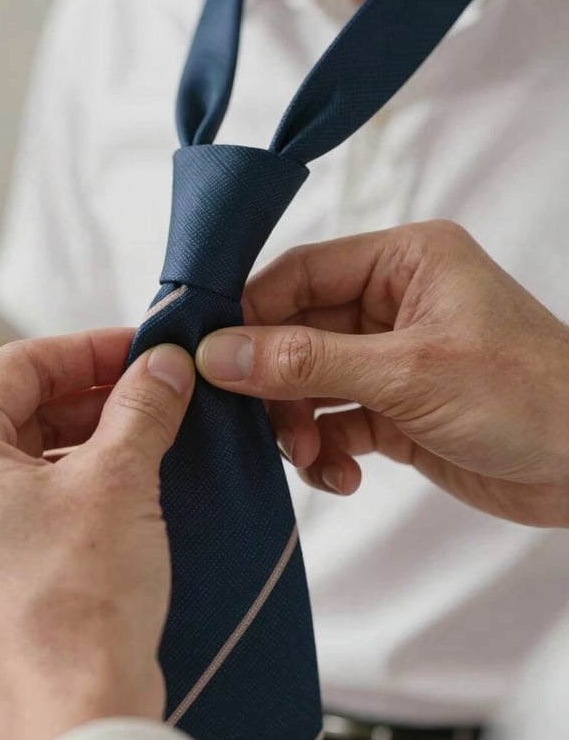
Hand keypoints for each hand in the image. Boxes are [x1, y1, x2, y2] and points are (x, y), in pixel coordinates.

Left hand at [0, 330, 194, 739]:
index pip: (19, 365)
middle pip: (21, 410)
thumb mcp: (120, 477)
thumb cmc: (79, 602)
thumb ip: (142, 406)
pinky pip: (29, 503)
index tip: (140, 348)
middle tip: (155, 388)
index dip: (88, 348)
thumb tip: (164, 365)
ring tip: (151, 430)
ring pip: (27, 458)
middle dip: (94, 395)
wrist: (79, 712)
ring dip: (90, 438)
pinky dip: (76, 482)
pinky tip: (128, 480)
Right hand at [196, 220, 568, 527]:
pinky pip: (334, 424)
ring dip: (299, 426)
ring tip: (313, 459)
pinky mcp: (392, 409)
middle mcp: (390, 304)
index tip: (212, 359)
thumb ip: (306, 361)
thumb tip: (219, 353)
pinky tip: (341, 477)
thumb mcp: (407, 372)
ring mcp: (388, 359)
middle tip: (271, 429)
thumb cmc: (528, 395)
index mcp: (401, 262)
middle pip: (295, 335)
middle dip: (278, 386)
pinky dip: (327, 453)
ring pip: (308, 385)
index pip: (300, 274)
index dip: (251, 314)